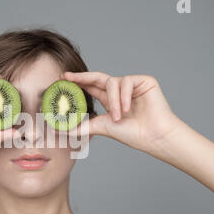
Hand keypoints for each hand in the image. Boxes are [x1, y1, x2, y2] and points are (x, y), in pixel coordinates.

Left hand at [62, 72, 183, 152]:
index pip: (91, 87)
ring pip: (112, 83)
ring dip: (113, 101)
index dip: (78, 82)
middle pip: (97, 78)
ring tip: (118, 117)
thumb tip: (60, 129)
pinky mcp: (144, 81)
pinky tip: (127, 109)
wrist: (153, 136)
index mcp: (110, 100)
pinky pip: (126, 82)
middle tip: (68, 77)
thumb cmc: (132, 134)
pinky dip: (124, 96)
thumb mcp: (101, 127)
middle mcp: (119, 91)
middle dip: (82, 77)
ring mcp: (132, 85)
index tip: (63, 79)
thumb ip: (81, 127)